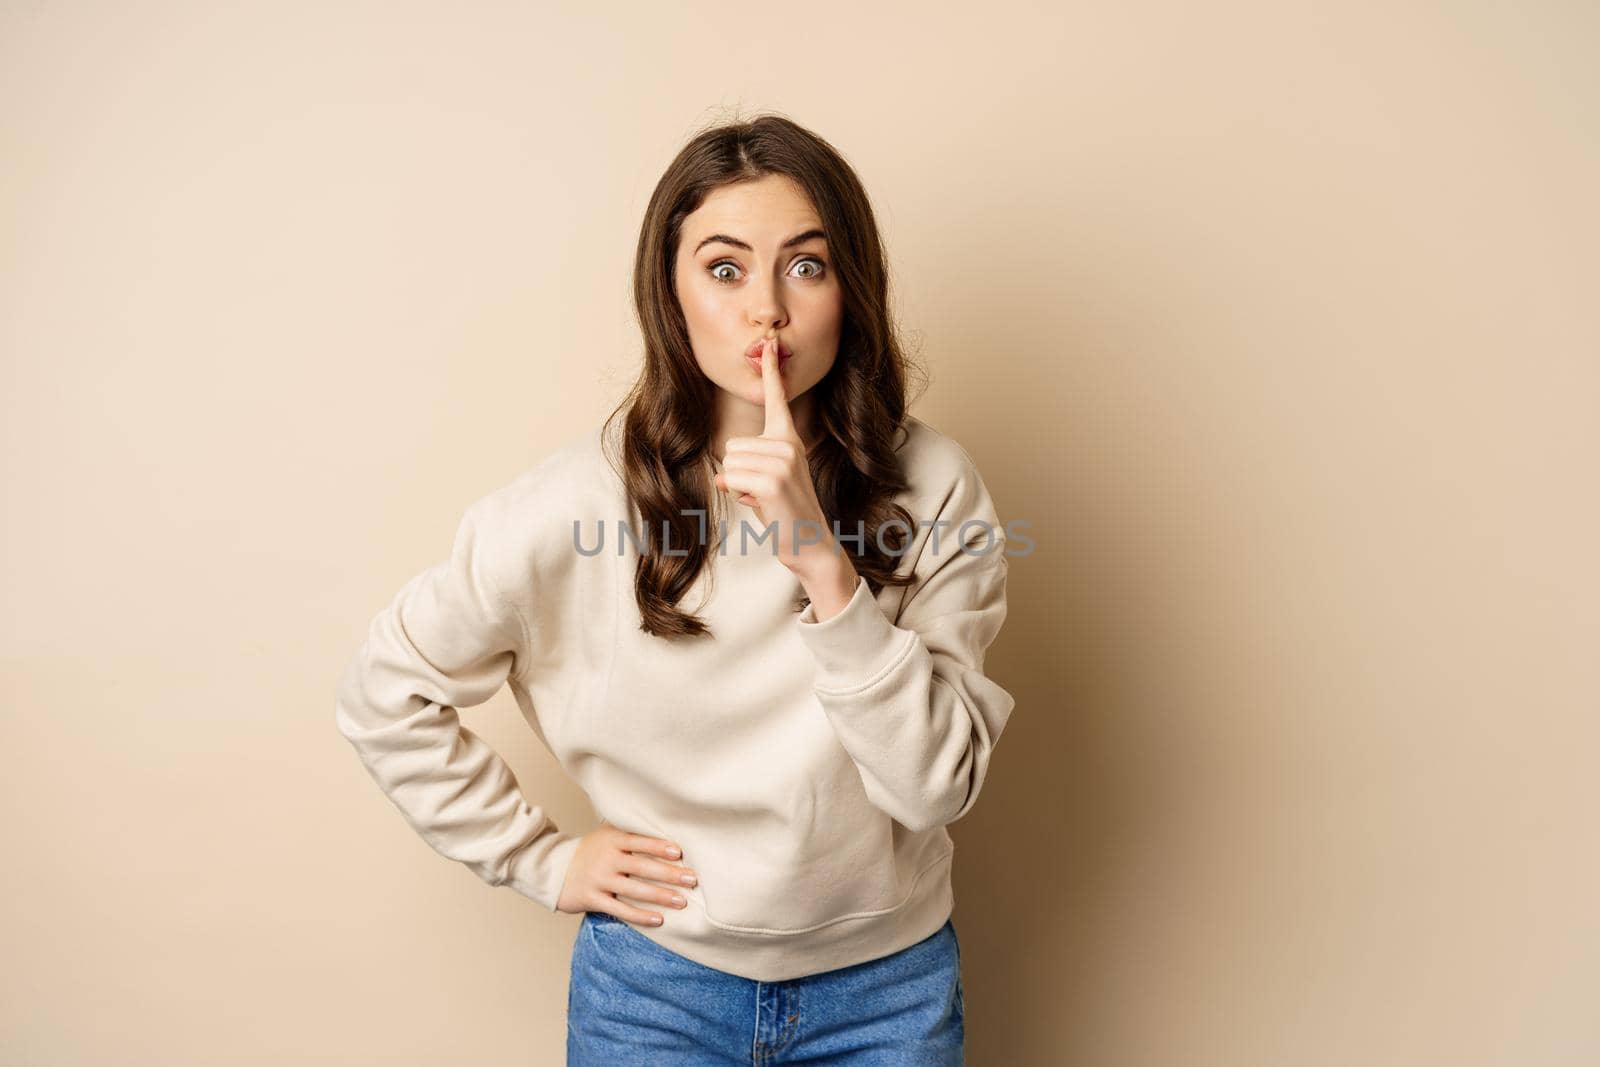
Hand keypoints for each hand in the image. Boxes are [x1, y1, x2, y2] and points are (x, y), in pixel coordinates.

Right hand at [555, 824, 698, 924]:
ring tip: (682, 901)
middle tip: (692, 880)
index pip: (639, 841)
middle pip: (641, 867)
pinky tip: (659, 919)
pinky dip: (640, 916)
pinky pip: (620, 910)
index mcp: (612, 839)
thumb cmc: (592, 851)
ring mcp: (599, 880)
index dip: (658, 846)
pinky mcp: (592, 899)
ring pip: (634, 890)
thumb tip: (668, 828)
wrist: (555, 869)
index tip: (679, 852)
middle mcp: (606, 859)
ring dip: (660, 896)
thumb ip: (631, 833)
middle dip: (669, 874)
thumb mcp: (607, 835)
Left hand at [712, 336, 840, 575]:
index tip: (770, 343)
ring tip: (764, 499)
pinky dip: (739, 495)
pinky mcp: (773, 481)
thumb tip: (722, 477)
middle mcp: (788, 445)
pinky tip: (762, 505)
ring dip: (738, 485)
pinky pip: (733, 478)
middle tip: (763, 491)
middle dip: (737, 471)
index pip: (778, 399)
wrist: (810, 543)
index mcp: (789, 439)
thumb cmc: (786, 513)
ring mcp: (783, 462)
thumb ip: (746, 468)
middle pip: (732, 445)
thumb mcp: (766, 483)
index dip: (771, 371)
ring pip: (730, 462)